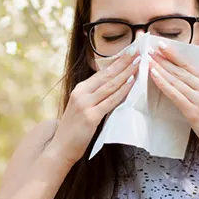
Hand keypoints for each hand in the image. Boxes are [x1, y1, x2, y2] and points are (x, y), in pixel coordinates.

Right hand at [48, 47, 140, 165]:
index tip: (130, 51)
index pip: (102, 72)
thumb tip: (113, 88)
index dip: (117, 61)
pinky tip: (131, 82)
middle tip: (138, 50)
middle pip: (107, 74)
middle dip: (124, 61)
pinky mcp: (90, 117)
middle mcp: (81, 93)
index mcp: (79, 90)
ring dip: (126, 72)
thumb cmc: (73, 131)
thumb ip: (94, 97)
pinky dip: (122, 91)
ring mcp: (85, 104)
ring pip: (110, 85)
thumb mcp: (81, 108)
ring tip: (138, 62)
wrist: (60, 148)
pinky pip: (110, 101)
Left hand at [148, 42, 198, 160]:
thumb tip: (184, 76)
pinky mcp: (194, 113)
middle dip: (164, 59)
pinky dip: (163, 84)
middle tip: (149, 50)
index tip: (161, 46)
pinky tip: (154, 76)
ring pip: (176, 80)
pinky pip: (175, 95)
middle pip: (181, 70)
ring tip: (148, 61)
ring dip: (160, 69)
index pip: (190, 65)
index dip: (174, 55)